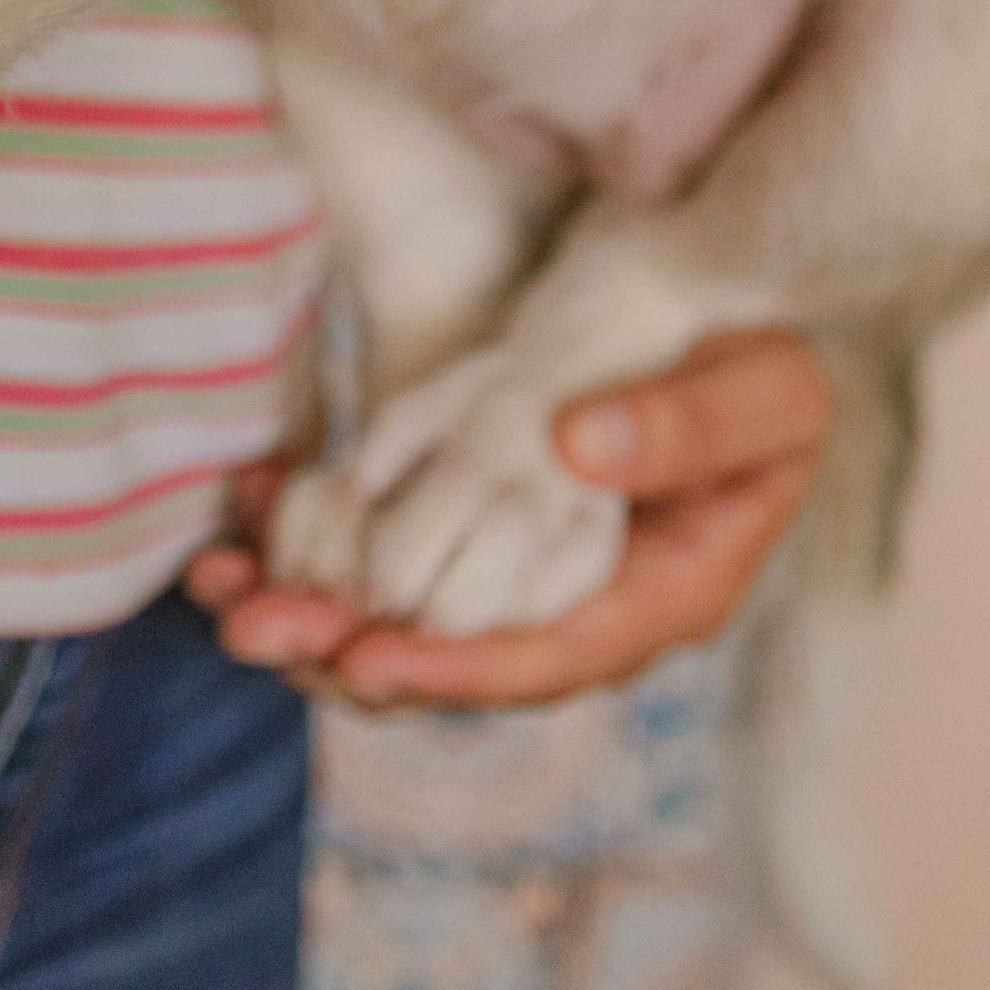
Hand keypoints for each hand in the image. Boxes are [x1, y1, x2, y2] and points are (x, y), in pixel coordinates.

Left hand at [187, 327, 833, 705]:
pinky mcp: (475, 515)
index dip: (455, 668)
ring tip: (223, 582)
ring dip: (311, 602)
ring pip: (407, 610)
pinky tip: (251, 505)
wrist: (740, 322)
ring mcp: (522, 564)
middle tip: (252, 626)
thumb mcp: (766, 390)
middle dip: (347, 649)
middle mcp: (581, 604)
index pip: (549, 657)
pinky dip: (318, 531)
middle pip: (456, 655)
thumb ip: (692, 424)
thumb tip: (576, 448)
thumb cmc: (767, 363)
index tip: (367, 661)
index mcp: (663, 598)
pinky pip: (390, 544)